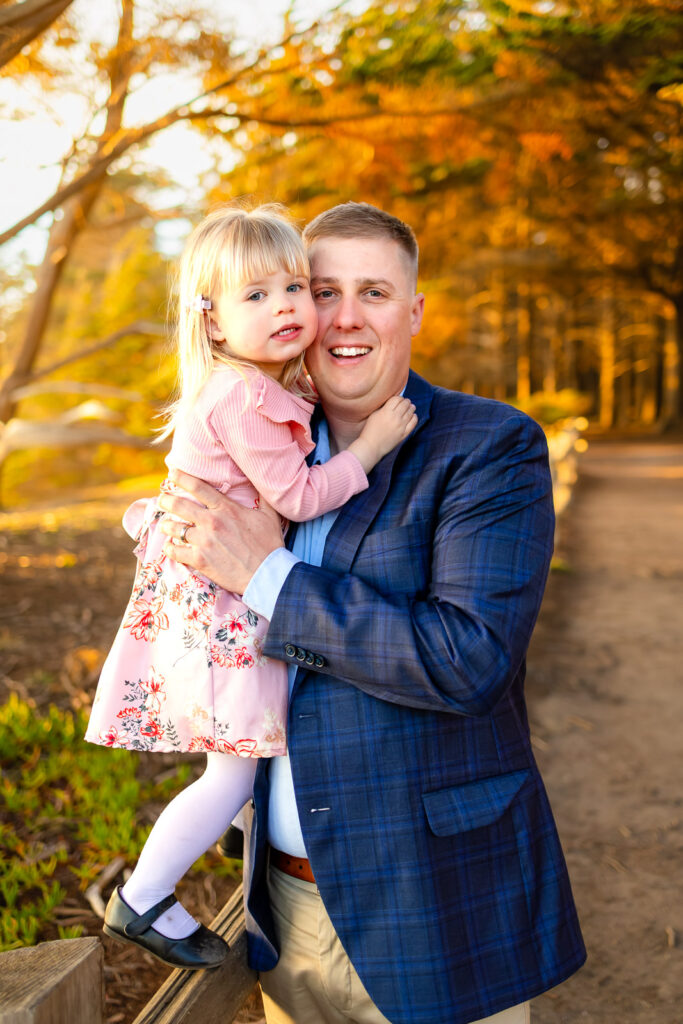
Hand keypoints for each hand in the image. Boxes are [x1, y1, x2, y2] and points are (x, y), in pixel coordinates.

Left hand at [158, 469, 283, 593]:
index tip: (172, 473)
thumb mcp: (270, 516)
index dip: (182, 478)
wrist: (267, 574)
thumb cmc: (269, 545)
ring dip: (167, 525)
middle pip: (179, 505)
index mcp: (226, 509)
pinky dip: (170, 548)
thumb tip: (264, 482)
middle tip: (162, 499)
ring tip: (165, 524)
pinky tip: (169, 546)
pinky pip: (175, 551)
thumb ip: (263, 497)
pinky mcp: (200, 560)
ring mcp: (203, 542)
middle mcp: (211, 522)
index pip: (199, 487)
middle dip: (166, 500)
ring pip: (174, 528)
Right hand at [349, 395, 416, 472]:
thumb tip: (393, 402)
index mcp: (386, 411)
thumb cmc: (370, 430)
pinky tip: (413, 416)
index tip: (399, 399)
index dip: (399, 398)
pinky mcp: (404, 433)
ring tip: (411, 407)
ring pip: (411, 411)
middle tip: (406, 402)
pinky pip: (414, 422)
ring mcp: (401, 426)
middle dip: (406, 402)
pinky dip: (414, 417)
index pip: (397, 399)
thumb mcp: (374, 415)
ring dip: (411, 407)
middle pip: (405, 404)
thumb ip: (384, 407)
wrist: (371, 446)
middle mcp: (395, 417)